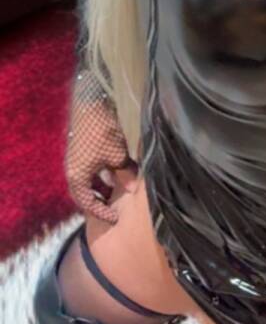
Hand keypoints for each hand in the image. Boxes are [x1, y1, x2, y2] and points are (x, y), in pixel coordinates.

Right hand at [65, 96, 134, 224]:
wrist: (92, 105)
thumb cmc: (102, 134)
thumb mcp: (117, 157)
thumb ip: (125, 175)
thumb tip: (133, 190)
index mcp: (77, 177)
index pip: (87, 203)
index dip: (101, 212)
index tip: (115, 217)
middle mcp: (73, 171)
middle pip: (84, 194)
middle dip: (98, 202)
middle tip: (113, 209)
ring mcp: (77, 160)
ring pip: (89, 181)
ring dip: (102, 188)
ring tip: (118, 193)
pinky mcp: (83, 151)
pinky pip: (92, 170)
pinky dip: (103, 175)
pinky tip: (117, 174)